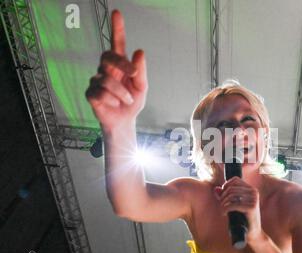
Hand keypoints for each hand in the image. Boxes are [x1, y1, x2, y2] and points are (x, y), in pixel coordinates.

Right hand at [85, 10, 147, 130]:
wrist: (123, 122)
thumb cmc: (132, 102)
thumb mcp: (142, 87)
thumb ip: (141, 71)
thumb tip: (139, 51)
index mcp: (120, 65)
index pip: (116, 44)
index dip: (117, 29)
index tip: (116, 13)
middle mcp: (106, 69)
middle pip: (108, 56)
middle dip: (122, 64)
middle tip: (134, 74)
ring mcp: (96, 80)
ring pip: (107, 79)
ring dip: (122, 92)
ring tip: (126, 100)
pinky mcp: (90, 93)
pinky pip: (100, 93)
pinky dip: (112, 100)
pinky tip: (114, 104)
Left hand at [214, 177, 263, 244]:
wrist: (253, 233)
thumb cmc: (243, 218)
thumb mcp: (235, 205)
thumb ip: (226, 196)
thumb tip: (216, 189)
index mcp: (252, 189)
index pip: (235, 180)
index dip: (226, 185)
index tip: (222, 195)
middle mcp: (254, 192)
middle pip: (231, 188)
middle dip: (223, 197)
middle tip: (221, 205)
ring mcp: (254, 199)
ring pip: (231, 196)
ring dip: (223, 203)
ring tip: (222, 209)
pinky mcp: (251, 208)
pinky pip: (233, 205)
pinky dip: (225, 209)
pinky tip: (223, 213)